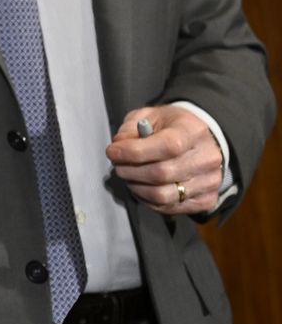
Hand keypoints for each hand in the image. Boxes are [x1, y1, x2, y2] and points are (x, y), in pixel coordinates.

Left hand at [107, 105, 222, 214]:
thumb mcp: (150, 115)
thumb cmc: (172, 128)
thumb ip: (131, 127)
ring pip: (163, 195)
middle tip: (118, 165)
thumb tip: (120, 144)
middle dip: (129, 171)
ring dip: (136, 188)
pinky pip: (169, 208)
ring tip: (129, 176)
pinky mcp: (207, 199)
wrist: (200, 142)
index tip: (113, 151)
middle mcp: (207, 158)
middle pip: (161, 174)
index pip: (167, 146)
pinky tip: (143, 187)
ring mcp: (210, 181)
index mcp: (194, 131)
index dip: (134, 152)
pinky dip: (148, 200)